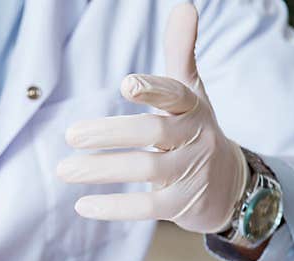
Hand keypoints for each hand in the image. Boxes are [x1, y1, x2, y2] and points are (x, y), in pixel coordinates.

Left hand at [57, 3, 247, 233]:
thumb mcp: (192, 93)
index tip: (126, 84)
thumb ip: (181, 53)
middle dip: (111, 134)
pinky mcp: (180, 206)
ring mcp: (189, 173)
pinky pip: (146, 207)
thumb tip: (184, 4)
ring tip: (64, 169)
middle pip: (153, 133)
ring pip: (145, 170)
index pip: (176, 95)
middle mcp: (194, 139)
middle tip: (71, 135)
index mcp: (193, 108)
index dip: (153, 89)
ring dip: (101, 170)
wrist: (230, 186)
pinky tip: (82, 206)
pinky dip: (114, 208)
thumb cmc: (196, 131)